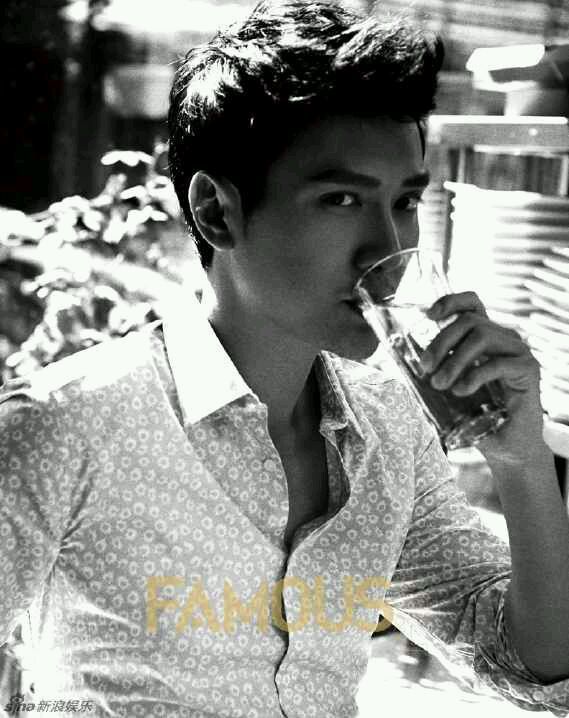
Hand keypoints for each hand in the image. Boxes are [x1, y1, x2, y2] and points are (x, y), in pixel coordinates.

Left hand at [419, 291, 546, 465]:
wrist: (508, 446)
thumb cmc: (477, 416)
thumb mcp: (450, 387)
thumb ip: (434, 370)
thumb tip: (395, 361)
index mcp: (485, 337)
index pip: (472, 303)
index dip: (451, 302)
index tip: (429, 316)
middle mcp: (504, 338)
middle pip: (469, 321)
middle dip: (441, 342)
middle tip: (425, 368)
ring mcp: (518, 351)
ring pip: (482, 336)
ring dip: (455, 360)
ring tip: (441, 384)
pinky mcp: (528, 368)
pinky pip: (497, 362)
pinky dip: (474, 375)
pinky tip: (461, 391)